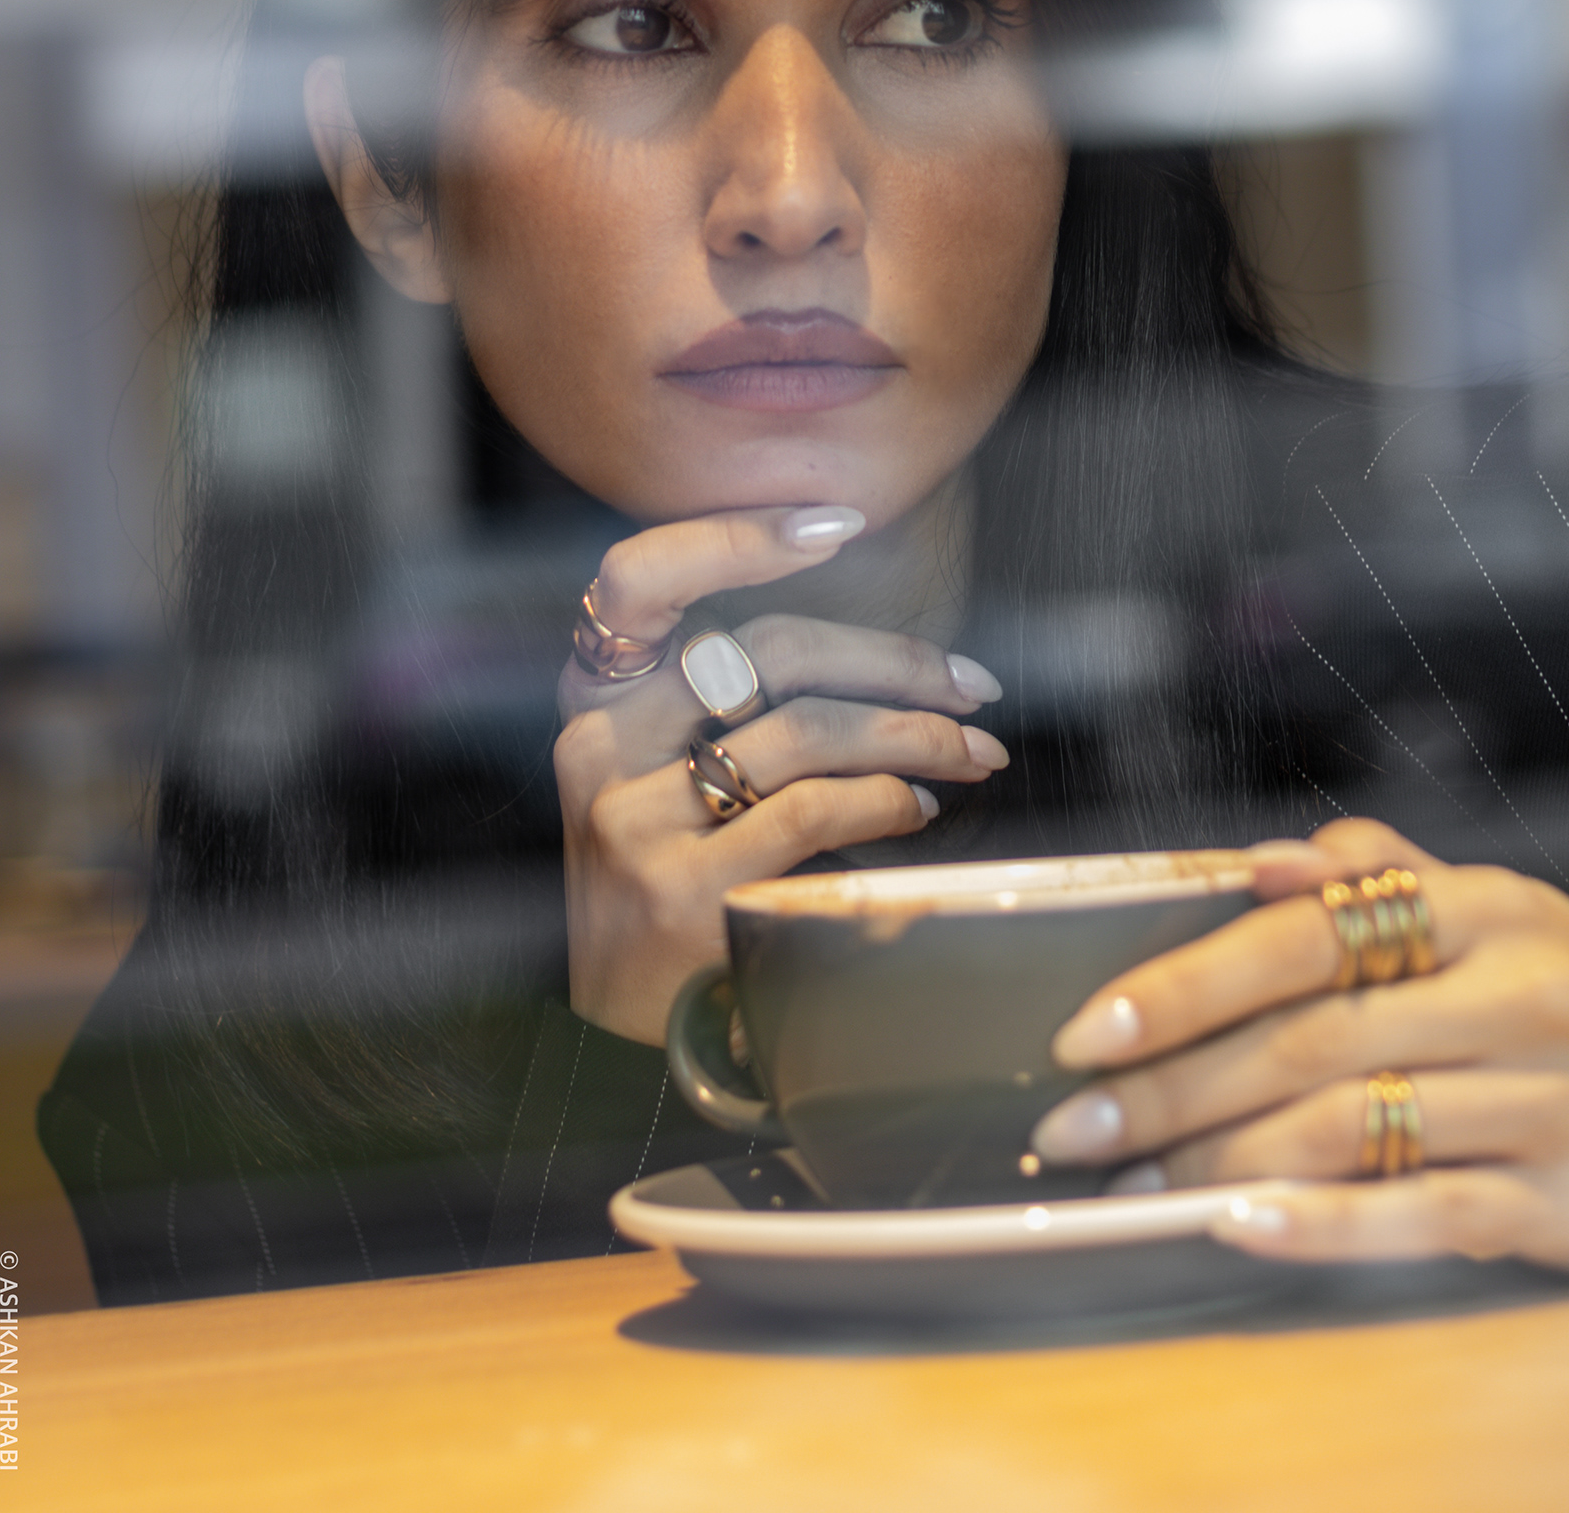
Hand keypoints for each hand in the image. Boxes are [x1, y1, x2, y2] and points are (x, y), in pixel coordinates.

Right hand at [555, 504, 1006, 1045]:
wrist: (623, 1048)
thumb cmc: (677, 896)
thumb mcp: (672, 788)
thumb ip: (733, 715)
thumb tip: (881, 664)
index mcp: (594, 706)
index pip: (636, 577)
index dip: (732, 534)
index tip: (836, 520)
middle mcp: (599, 750)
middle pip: (763, 648)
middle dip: (890, 658)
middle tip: (971, 687)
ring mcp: (631, 822)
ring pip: (804, 729)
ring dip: (914, 734)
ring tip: (973, 755)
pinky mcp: (676, 892)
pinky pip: (808, 811)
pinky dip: (883, 799)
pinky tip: (919, 809)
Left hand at [1031, 819, 1568, 1275]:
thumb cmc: (1547, 987)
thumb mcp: (1478, 906)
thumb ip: (1369, 874)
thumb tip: (1259, 865)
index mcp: (1484, 909)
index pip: (1311, 937)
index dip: (1190, 983)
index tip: (1092, 1028)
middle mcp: (1521, 998)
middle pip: (1314, 1043)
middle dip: (1177, 1087)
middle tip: (1083, 1122)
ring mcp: (1549, 1106)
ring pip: (1355, 1131)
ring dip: (1224, 1161)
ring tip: (1138, 1182)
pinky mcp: (1563, 1203)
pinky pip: (1424, 1216)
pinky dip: (1325, 1226)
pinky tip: (1241, 1226)